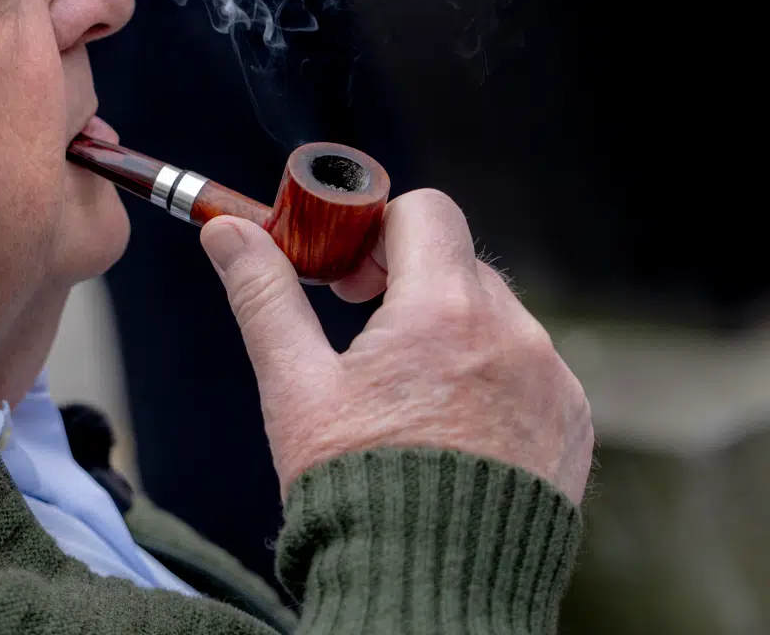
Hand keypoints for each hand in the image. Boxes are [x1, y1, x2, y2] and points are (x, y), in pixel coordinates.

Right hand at [200, 189, 593, 503]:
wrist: (431, 590)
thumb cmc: (357, 490)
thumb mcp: (294, 387)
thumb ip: (264, 296)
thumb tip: (228, 232)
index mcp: (444, 311)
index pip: (425, 212)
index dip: (378, 229)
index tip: (347, 276)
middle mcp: (514, 335)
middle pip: (459, 263)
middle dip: (409, 281)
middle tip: (364, 332)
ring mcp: (553, 381)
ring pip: (497, 317)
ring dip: (452, 331)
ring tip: (405, 396)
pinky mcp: (573, 424)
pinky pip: (532, 369)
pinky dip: (492, 378)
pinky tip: (450, 429)